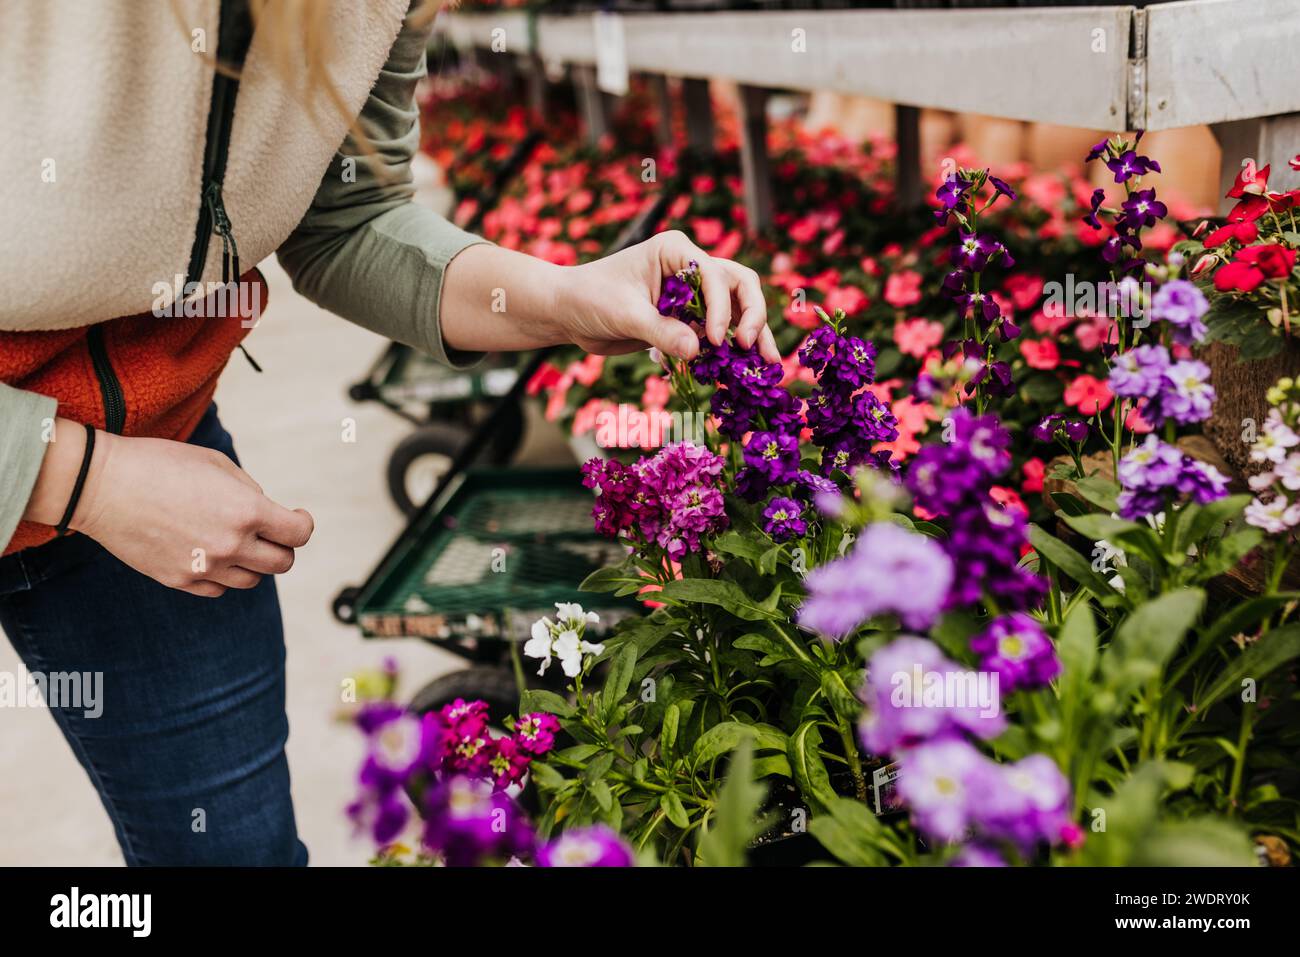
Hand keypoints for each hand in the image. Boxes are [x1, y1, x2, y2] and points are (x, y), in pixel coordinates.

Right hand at [25, 420, 313, 597]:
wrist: (101, 485)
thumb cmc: (160, 464)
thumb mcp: (217, 464)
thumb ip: (250, 492)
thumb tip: (268, 514)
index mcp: (247, 511)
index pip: (299, 534)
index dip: (303, 524)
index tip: (296, 516)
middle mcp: (231, 545)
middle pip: (282, 563)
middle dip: (282, 547)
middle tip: (271, 533)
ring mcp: (204, 567)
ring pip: (251, 580)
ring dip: (253, 563)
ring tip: (237, 541)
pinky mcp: (179, 581)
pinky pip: (217, 589)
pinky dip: (222, 575)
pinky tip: (211, 554)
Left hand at [559, 230, 779, 361]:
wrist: (568, 313)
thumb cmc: (589, 298)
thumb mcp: (623, 314)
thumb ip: (660, 330)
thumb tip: (697, 350)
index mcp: (675, 251)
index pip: (715, 274)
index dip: (721, 308)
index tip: (713, 339)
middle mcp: (690, 266)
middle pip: (740, 285)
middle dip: (752, 316)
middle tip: (752, 348)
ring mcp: (693, 292)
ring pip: (737, 309)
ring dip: (753, 334)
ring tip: (768, 365)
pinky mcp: (688, 317)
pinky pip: (718, 331)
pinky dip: (731, 349)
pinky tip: (744, 371)